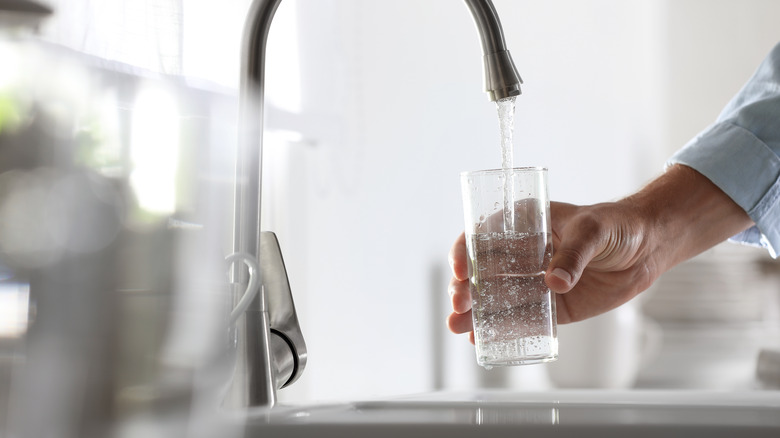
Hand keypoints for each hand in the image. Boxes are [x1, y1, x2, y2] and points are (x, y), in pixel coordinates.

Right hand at [447, 165, 752, 340]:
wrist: (648, 248)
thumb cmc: (618, 225)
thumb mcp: (593, 230)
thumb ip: (574, 254)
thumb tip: (553, 282)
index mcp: (524, 224)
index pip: (483, 235)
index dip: (464, 251)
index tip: (458, 269)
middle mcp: (522, 253)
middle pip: (483, 271)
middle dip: (465, 288)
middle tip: (459, 304)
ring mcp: (534, 281)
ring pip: (497, 298)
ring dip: (475, 313)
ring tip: (458, 327)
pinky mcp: (552, 306)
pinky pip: (523, 319)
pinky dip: (503, 329)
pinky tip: (483, 340)